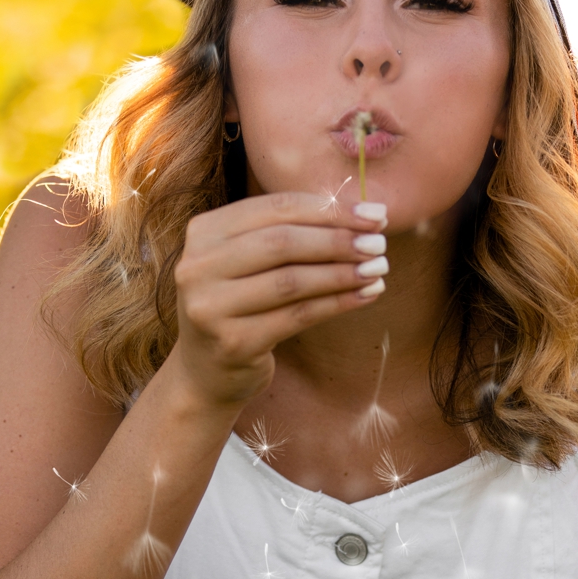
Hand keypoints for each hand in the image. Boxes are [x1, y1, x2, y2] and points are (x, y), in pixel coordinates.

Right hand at [162, 190, 390, 409]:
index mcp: (203, 232)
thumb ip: (291, 232)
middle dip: (338, 240)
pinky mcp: (233, 342)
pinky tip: (366, 295)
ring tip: (378, 269)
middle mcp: (197, 267)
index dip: (328, 209)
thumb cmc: (241, 302)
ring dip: (342, 273)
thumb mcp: (250, 260)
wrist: (207, 370)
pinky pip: (297, 316)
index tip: (374, 216)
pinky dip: (337, 303)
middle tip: (380, 244)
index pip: (274, 208)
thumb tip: (365, 215)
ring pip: (291, 281)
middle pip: (281, 243)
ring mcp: (210, 307)